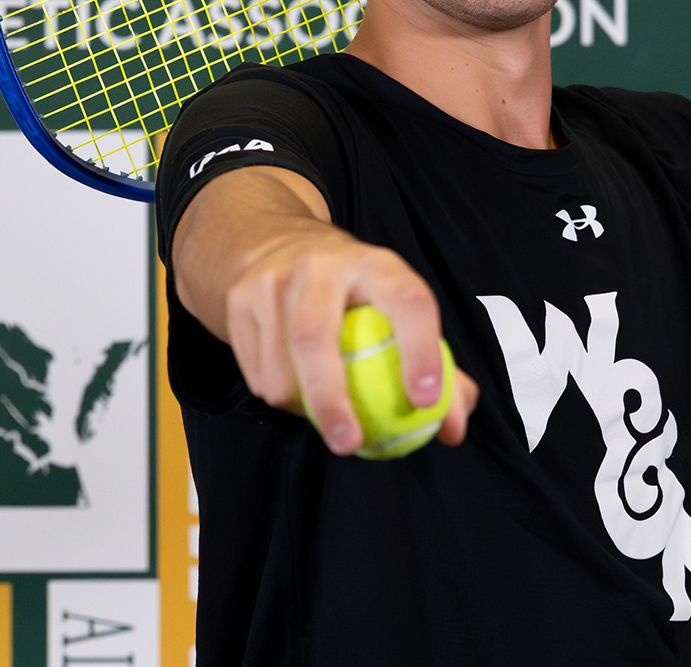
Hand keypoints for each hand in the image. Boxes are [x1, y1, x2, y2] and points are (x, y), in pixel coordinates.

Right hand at [222, 223, 478, 456]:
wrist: (276, 246)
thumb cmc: (355, 294)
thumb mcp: (398, 311)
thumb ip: (438, 369)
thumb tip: (452, 426)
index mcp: (377, 265)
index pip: (407, 301)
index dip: (420, 350)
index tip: (424, 401)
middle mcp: (322, 265)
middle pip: (315, 336)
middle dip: (330, 399)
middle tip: (349, 443)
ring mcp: (273, 279)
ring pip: (278, 364)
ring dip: (300, 405)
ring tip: (323, 413)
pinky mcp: (238, 298)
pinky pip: (255, 371)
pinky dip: (277, 394)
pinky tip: (294, 388)